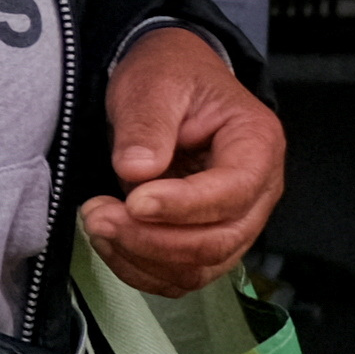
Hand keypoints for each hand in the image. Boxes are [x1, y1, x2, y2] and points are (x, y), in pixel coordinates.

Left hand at [84, 24, 284, 297]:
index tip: (134, 201)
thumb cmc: (172, 76)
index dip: (183, 206)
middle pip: (218, 242)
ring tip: (96, 222)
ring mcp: (236, 223)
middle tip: (99, 215)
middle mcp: (258, 192)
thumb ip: (147, 124)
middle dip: (153, 240)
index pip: (233, 192)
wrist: (171, 85)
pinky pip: (180, 277)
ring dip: (141, 258)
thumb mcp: (155, 82)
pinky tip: (108, 241)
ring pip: (198, 269)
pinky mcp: (207, 242)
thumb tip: (136, 171)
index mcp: (258, 145)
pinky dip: (140, 270)